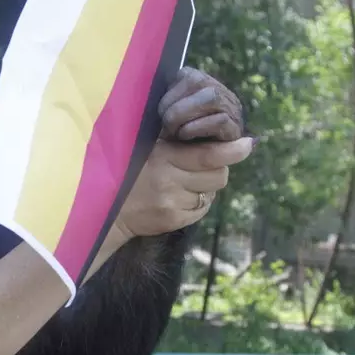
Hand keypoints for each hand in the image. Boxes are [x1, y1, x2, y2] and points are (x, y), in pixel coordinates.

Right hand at [112, 68, 255, 239]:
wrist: (106, 207)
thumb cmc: (128, 170)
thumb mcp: (147, 148)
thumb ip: (175, 141)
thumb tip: (212, 134)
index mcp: (163, 156)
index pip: (209, 155)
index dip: (233, 150)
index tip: (248, 143)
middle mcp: (169, 180)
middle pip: (218, 175)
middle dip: (218, 168)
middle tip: (203, 165)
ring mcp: (171, 203)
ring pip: (210, 192)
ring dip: (204, 186)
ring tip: (184, 181)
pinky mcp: (172, 220)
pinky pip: (200, 209)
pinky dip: (195, 203)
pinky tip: (177, 197)